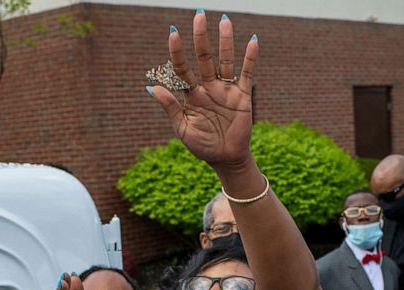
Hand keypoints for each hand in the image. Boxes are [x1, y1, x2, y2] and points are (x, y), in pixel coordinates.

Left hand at [148, 12, 256, 169]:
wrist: (225, 159)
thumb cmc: (202, 146)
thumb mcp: (182, 128)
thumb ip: (170, 107)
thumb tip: (151, 87)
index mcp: (191, 95)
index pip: (182, 69)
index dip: (178, 52)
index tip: (173, 33)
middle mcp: (208, 87)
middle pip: (204, 58)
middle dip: (201, 38)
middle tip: (199, 15)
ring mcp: (226, 90)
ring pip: (225, 61)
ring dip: (225, 42)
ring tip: (224, 21)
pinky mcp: (242, 97)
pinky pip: (247, 74)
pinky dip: (250, 59)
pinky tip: (253, 42)